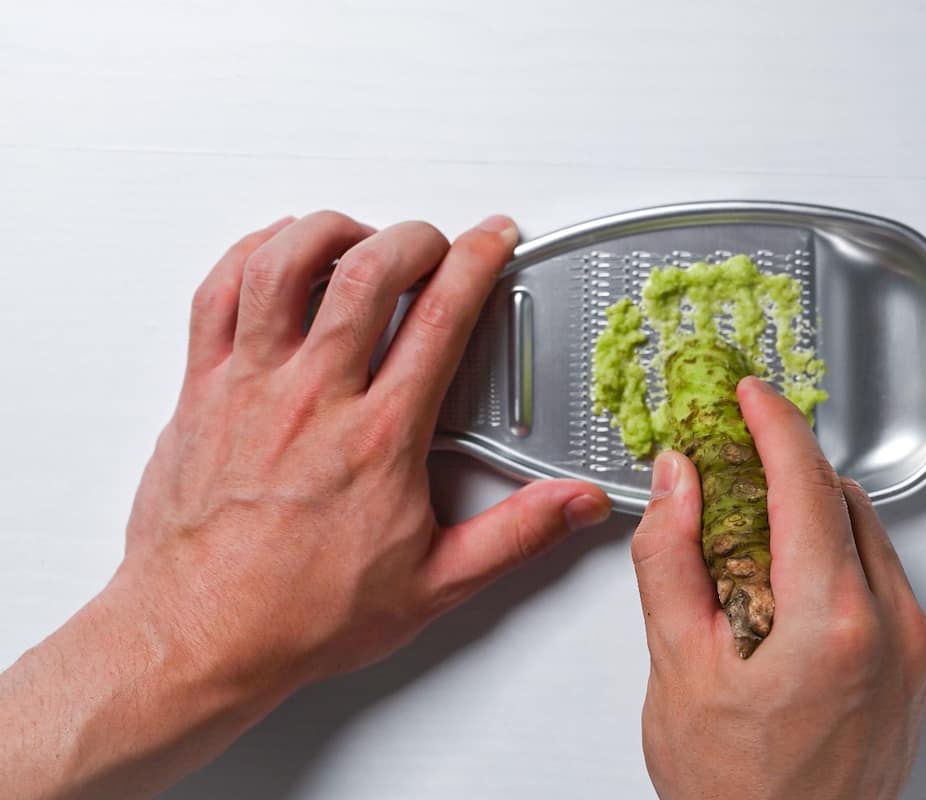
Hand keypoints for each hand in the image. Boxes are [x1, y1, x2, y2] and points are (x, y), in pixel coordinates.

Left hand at [0, 211, 611, 799]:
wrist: (201, 636)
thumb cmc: (302, 613)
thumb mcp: (436, 583)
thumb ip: (518, 534)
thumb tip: (578, 505)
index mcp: (380, 436)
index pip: (442, 318)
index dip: (477, 260)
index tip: (493, 239)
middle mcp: (314, 397)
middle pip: (368, 271)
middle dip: (414, 236)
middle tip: (435, 242)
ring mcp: (251, 386)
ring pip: (285, 264)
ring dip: (331, 231)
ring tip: (359, 237)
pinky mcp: (200, 391)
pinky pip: (218, 293)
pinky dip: (251, 254)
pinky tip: (276, 254)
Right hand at [631, 377, 925, 799]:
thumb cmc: (736, 793)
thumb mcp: (678, 669)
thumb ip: (672, 560)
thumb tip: (676, 483)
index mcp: (834, 622)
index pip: (806, 484)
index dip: (772, 424)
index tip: (748, 394)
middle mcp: (892, 628)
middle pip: (842, 499)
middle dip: (786, 463)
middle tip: (730, 456)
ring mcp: (913, 648)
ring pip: (867, 533)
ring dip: (810, 507)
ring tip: (745, 523)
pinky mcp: (916, 666)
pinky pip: (879, 575)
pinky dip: (833, 551)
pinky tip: (783, 577)